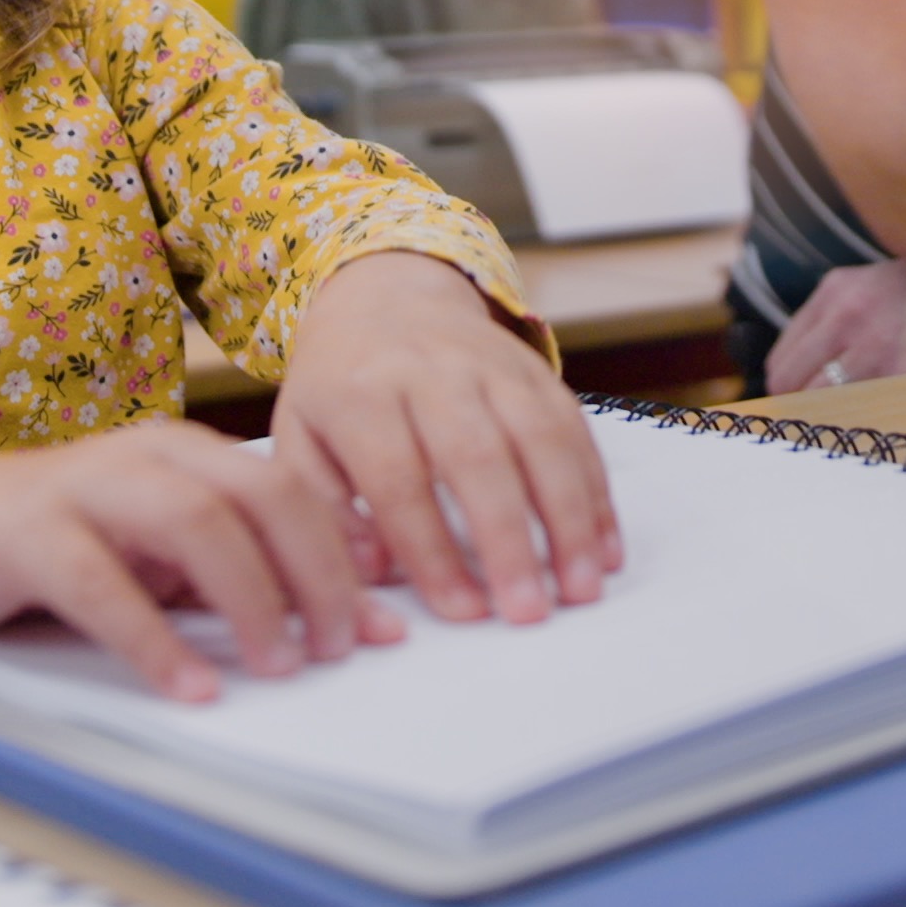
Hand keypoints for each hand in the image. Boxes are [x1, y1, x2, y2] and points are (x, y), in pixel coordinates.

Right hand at [0, 418, 391, 704]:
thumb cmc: (57, 540)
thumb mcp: (159, 551)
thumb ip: (239, 570)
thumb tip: (348, 614)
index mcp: (189, 454)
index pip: (292, 491)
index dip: (346, 557)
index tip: (385, 625)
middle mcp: (147, 455)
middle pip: (260, 496)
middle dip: (315, 573)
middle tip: (340, 647)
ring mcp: (87, 486)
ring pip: (193, 525)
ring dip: (249, 599)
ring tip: (278, 665)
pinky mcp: (29, 531)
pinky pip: (102, 582)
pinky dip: (153, 638)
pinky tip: (187, 684)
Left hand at [273, 252, 616, 625]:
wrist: (384, 295)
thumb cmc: (339, 385)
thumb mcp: (300, 437)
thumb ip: (323, 507)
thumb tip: (372, 572)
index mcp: (360, 392)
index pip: (398, 478)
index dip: (432, 549)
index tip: (461, 609)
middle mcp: (430, 371)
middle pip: (477, 456)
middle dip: (508, 539)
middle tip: (529, 611)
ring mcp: (490, 364)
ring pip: (540, 438)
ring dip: (569, 517)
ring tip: (581, 587)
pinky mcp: (534, 368)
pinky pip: (574, 427)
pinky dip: (596, 490)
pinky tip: (604, 547)